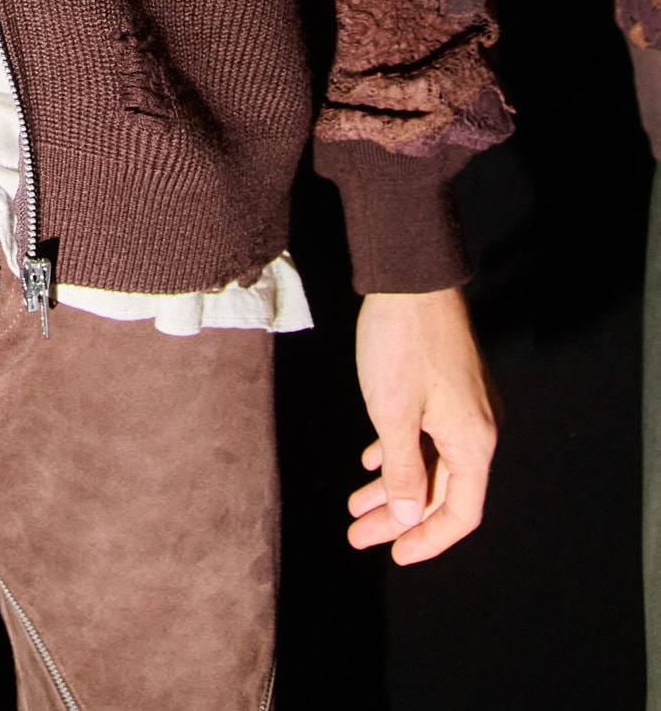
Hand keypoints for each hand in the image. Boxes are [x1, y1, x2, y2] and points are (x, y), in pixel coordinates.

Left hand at [348, 288, 496, 563]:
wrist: (411, 276)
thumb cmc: (401, 343)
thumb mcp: (394, 413)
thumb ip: (403, 469)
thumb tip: (409, 517)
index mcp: (472, 442)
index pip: (460, 513)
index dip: (428, 540)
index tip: (394, 554)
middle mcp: (477, 428)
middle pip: (441, 491)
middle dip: (398, 517)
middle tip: (357, 534)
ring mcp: (464, 406)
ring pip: (430, 462)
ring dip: (394, 486)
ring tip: (354, 505)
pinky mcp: (448, 386)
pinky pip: (426, 434)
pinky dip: (399, 452)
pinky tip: (370, 461)